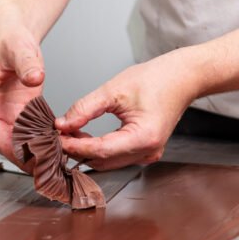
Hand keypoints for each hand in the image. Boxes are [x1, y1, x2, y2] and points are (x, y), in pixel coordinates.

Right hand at [0, 29, 44, 175]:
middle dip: (15, 159)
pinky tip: (57, 152)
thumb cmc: (8, 39)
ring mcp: (5, 114)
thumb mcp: (18, 47)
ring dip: (30, 155)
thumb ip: (26, 62)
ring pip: (14, 143)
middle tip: (37, 170)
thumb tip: (34, 77)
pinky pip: (28, 135)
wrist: (14, 37)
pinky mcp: (20, 115)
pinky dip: (41, 145)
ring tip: (50, 166)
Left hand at [56, 50, 198, 169]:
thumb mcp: (114, 90)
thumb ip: (85, 108)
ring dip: (87, 151)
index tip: (56, 137)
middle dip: (78, 150)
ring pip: (108, 161)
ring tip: (69, 134)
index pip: (100, 150)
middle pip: (102, 161)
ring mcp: (148, 154)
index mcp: (143, 138)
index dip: (74, 146)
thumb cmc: (156, 79)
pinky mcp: (145, 150)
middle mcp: (148, 152)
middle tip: (58, 135)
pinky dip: (99, 148)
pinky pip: (117, 156)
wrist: (182, 77)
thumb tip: (63, 124)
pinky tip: (85, 136)